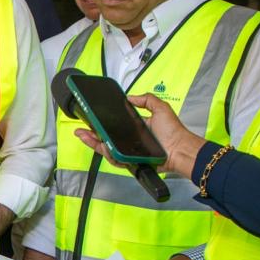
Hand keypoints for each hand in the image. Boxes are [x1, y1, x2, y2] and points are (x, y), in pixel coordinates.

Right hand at [72, 93, 205, 178]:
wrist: (180, 149)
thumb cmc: (174, 132)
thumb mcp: (161, 108)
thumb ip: (146, 99)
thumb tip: (130, 97)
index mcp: (135, 128)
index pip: (114, 126)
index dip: (101, 124)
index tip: (91, 119)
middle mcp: (130, 141)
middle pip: (106, 139)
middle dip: (90, 135)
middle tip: (80, 130)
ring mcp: (130, 152)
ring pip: (107, 150)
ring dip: (94, 144)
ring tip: (85, 136)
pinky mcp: (131, 162)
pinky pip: (116, 159)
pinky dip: (108, 153)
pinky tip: (102, 146)